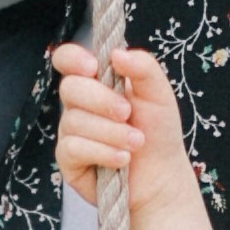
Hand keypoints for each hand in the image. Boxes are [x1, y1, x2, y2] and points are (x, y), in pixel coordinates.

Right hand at [49, 35, 204, 229]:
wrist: (161, 176)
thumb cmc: (158, 131)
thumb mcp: (159, 94)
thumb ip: (143, 67)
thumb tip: (117, 54)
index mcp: (97, 81)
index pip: (67, 59)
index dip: (72, 58)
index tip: (94, 67)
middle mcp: (79, 104)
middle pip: (70, 88)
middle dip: (102, 101)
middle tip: (128, 114)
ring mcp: (71, 131)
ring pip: (74, 121)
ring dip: (111, 132)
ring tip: (136, 143)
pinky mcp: (68, 159)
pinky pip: (73, 148)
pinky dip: (102, 152)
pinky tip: (122, 159)